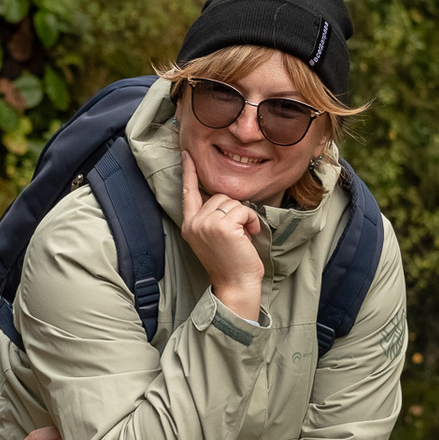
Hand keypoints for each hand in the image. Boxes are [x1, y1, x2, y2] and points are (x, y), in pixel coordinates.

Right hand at [181, 154, 263, 322]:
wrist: (235, 285)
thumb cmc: (231, 263)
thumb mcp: (214, 237)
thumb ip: (213, 218)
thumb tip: (225, 199)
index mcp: (189, 225)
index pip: (188, 193)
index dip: (188, 172)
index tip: (186, 154)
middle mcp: (194, 223)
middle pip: (219, 195)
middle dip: (235, 210)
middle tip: (240, 232)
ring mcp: (206, 224)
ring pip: (232, 201)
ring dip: (244, 216)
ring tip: (244, 235)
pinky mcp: (222, 226)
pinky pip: (243, 209)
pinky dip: (251, 220)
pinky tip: (250, 235)